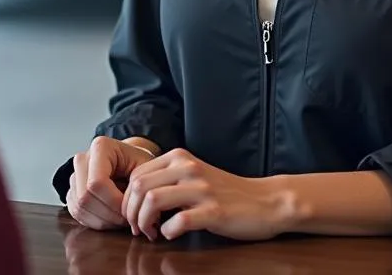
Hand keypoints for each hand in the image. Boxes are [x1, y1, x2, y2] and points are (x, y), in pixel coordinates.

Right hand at [67, 136, 157, 230]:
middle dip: (108, 214)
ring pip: (79, 207)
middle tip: (127, 219)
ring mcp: (75, 175)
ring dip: (102, 220)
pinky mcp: (72, 191)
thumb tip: (130, 213)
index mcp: (100, 147)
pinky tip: (111, 219)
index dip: (114, 202)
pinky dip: (95, 222)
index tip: (130, 209)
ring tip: (121, 218)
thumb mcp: (145, 168)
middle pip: (85, 197)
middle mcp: (82, 159)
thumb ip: (138, 186)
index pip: (97, 183)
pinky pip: (76, 213)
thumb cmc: (138, 164)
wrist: (130, 162)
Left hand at [122, 148, 282, 242]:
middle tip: (138, 229)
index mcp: (180, 157)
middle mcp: (188, 168)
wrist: (264, 201)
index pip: (137, 174)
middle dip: (131, 212)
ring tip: (151, 233)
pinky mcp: (213, 211)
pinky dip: (168, 232)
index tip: (134, 216)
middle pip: (140, 187)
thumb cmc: (226, 192)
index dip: (128, 199)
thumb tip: (136, 197)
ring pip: (153, 200)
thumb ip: (168, 178)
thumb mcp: (193, 175)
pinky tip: (172, 235)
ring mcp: (201, 189)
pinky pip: (178, 221)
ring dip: (145, 223)